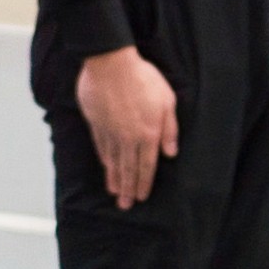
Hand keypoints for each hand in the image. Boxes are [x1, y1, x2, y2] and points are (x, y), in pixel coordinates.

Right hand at [76, 44, 179, 205]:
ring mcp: (110, 132)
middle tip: (125, 206)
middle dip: (128, 189)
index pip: (147, 166)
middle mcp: (128, 138)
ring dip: (114, 178)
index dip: (144, 183)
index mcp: (148, 134)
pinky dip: (104, 160)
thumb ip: (170, 128)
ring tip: (114, 192)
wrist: (110, 63)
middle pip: (128, 168)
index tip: (142, 197)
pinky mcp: (96, 123)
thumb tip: (171, 152)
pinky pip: (101, 147)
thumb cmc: (143, 78)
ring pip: (113, 161)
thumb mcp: (167, 100)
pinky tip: (105, 166)